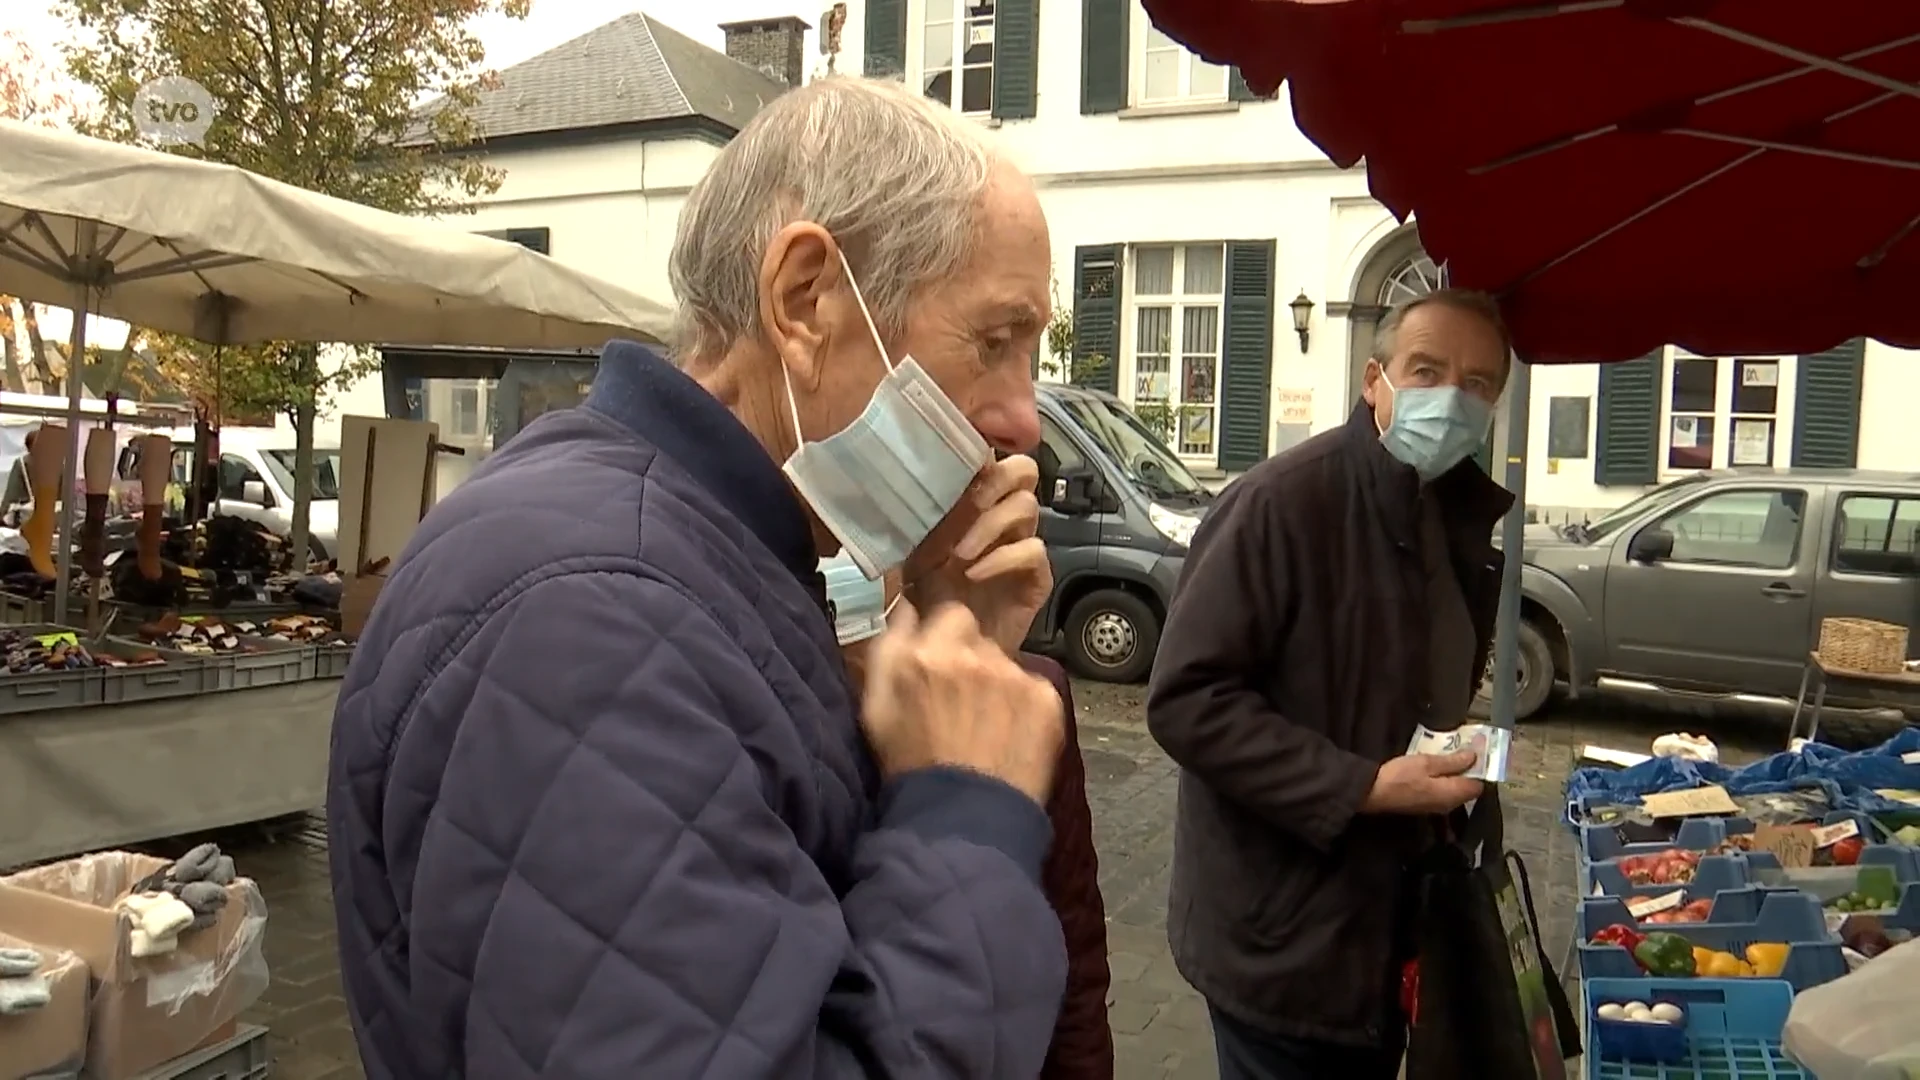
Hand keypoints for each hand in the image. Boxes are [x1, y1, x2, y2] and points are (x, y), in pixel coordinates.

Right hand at [860, 600, 1063, 804]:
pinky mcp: (1045, 699)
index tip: (943, 662)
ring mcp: (1014, 676)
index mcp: (927, 653)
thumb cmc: (909, 767)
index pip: (950, 612)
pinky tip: (1009, 737)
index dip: (947, 636)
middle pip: (980, 638)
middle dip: (970, 659)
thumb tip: (907, 609)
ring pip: (1007, 664)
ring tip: (985, 726)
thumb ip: (887, 648)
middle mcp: (973, 655)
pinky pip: (1034, 689)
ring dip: (997, 683)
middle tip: (962, 700)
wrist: (962, 822)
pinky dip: (1024, 707)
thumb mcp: (874, 708)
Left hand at [904, 455, 1051, 654]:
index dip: (979, 455)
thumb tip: (905, 481)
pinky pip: (1034, 550)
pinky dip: (1003, 558)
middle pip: (1023, 470)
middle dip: (994, 481)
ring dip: (990, 525)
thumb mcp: (911, 554)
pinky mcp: (1036, 576)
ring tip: (959, 555)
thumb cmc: (925, 599)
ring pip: (1027, 507)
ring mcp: (1022, 544)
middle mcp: (1003, 516)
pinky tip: (975, 574)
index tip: (950, 470)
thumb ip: (918, 520)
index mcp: (977, 502)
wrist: (946, 652)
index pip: (992, 456)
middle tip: (966, 505)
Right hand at [1361, 751, 1484, 814]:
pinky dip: (1445, 781)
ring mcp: (1438, 807)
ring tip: (1449, 756)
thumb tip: (1474, 756)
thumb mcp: (1427, 763)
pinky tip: (1436, 769)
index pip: (1479, 785)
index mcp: (1454, 794)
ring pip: (1455, 790)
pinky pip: (1444, 793)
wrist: (1374, 794)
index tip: (1477, 752)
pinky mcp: (1427, 805)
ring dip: (1456, 775)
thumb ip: (1452, 761)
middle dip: (1468, 770)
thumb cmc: (1401, 776)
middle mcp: (1450, 804)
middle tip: (1463, 750)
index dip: (1480, 768)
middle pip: (1468, 788)